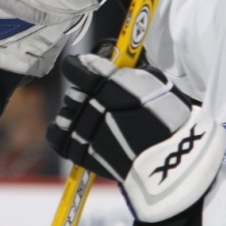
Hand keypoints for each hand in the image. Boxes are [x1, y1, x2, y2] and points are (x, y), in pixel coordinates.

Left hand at [48, 53, 225, 221]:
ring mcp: (84, 129)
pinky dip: (60, 132)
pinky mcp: (81, 152)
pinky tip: (70, 131)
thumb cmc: (169, 119)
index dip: (77, 66)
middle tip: (95, 100)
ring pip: (64, 114)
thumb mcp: (156, 83)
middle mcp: (92, 103)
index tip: (81, 67)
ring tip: (86, 119)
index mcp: (109, 83)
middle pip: (72, 93)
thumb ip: (131, 72)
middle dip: (83, 94)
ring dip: (74, 115)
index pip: (76, 67)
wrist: (169, 160)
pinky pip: (56, 136)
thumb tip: (117, 67)